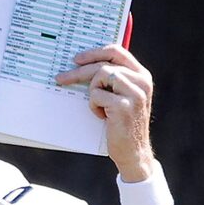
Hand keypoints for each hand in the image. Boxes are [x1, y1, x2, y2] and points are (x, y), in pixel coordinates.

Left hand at [58, 43, 156, 183]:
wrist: (133, 153)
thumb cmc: (123, 125)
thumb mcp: (123, 97)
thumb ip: (114, 79)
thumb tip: (85, 64)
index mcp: (142, 75)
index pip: (117, 51)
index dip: (95, 52)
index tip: (77, 59)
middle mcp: (142, 81)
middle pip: (104, 64)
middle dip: (79, 71)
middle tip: (61, 78)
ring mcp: (135, 93)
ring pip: (100, 75)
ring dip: (92, 92)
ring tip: (99, 107)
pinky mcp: (124, 105)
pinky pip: (97, 94)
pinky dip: (94, 106)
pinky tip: (103, 117)